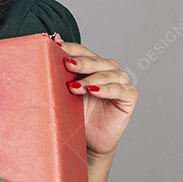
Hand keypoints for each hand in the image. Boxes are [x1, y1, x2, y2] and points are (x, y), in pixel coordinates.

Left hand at [52, 33, 137, 157]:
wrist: (89, 140)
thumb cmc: (78, 114)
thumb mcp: (66, 91)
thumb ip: (61, 69)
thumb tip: (53, 41)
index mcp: (93, 65)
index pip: (82, 51)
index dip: (70, 49)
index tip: (56, 47)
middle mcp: (108, 70)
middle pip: (96, 61)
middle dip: (81, 62)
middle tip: (67, 64)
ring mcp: (121, 82)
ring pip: (108, 73)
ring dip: (91, 79)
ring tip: (76, 86)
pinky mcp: (129, 96)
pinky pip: (119, 90)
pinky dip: (106, 89)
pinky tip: (94, 91)